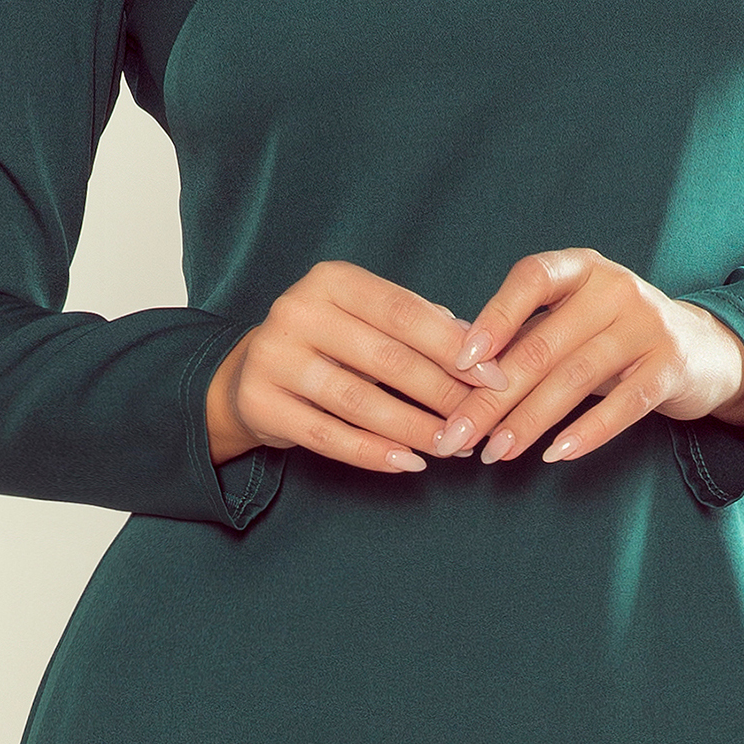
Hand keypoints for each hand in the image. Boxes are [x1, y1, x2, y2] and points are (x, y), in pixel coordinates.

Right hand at [206, 260, 509, 473]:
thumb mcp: (367, 318)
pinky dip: (372, 454)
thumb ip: (420, 323)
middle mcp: (296, 310)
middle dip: (442, 393)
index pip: (403, 312)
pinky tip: (408, 463)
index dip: (454, 347)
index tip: (496, 378)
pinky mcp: (259, 402)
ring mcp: (272, 356)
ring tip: (451, 447)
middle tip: (480, 421)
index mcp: (330, 279)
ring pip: (358, 401)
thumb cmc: (329, 343)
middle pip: (386, 357)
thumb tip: (481, 346)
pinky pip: (326, 436)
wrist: (248, 373)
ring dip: (414, 429)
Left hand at [432, 247, 743, 464]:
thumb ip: (519, 334)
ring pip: (575, 378)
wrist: (700, 349)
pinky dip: (586, 432)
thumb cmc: (609, 335)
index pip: (531, 278)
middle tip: (457, 434)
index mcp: (580, 267)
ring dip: (529, 421)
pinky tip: (554, 454)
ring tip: (495, 452)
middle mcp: (614, 288)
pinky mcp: (671, 366)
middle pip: (542, 345)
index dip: (494, 318)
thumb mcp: (568, 319)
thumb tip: (450, 367)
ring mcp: (647, 325)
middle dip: (492, 396)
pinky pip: (624, 404)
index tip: (461, 362)